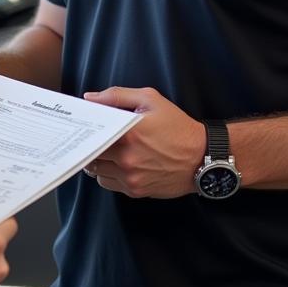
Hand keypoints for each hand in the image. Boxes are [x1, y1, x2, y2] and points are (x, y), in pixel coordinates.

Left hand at [82, 87, 206, 198]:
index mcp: (128, 133)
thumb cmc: (178, 126)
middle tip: (94, 139)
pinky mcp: (136, 190)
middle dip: (91, 145)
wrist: (202, 157)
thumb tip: (90, 98)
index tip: (84, 127)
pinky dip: (108, 175)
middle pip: (91, 154)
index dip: (86, 130)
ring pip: (96, 171)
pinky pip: (108, 184)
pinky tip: (118, 164)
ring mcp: (131, 176)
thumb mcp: (150, 100)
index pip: (92, 133)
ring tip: (108, 151)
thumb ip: (117, 96)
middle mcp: (127, 158)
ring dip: (97, 161)